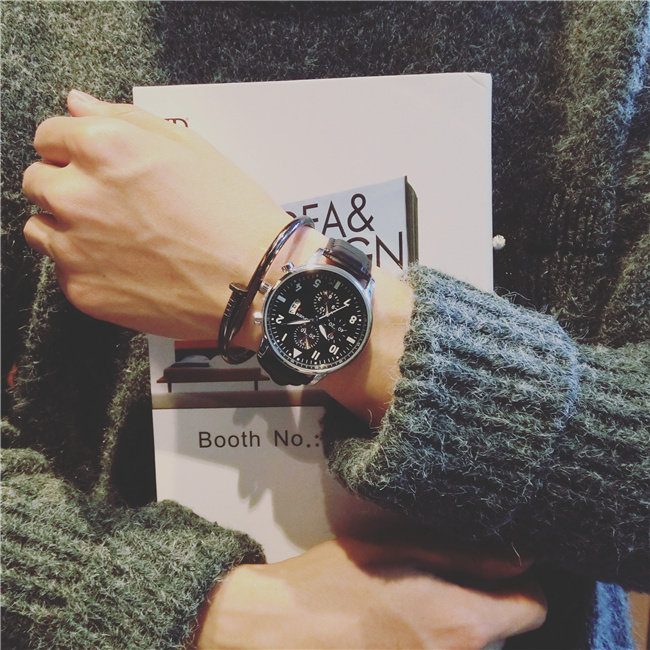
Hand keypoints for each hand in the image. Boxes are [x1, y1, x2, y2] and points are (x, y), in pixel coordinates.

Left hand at [22, 90, 319, 338]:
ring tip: (119, 238)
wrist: (254, 282)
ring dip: (68, 228)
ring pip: (41, 229)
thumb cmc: (234, 216)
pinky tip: (128, 267)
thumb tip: (78, 105)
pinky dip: (87, 268)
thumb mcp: (190, 148)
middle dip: (68, 186)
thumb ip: (125, 119)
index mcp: (104, 148)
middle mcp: (78, 195)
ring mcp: (76, 248)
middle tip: (113, 204)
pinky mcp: (83, 291)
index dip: (74, 148)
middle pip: (38, 181)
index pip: (49, 135)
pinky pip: (64, 272)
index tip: (93, 163)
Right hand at [192, 538, 545, 648]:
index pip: (533, 608)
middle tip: (439, 585)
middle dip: (482, 609)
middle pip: (502, 633)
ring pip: (471, 649)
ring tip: (412, 608)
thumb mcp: (397, 548)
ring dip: (454, 630)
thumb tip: (520, 559)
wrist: (282, 630)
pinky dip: (430, 645)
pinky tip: (396, 630)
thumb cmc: (334, 581)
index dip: (518, 586)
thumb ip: (465, 556)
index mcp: (463, 620)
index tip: (492, 573)